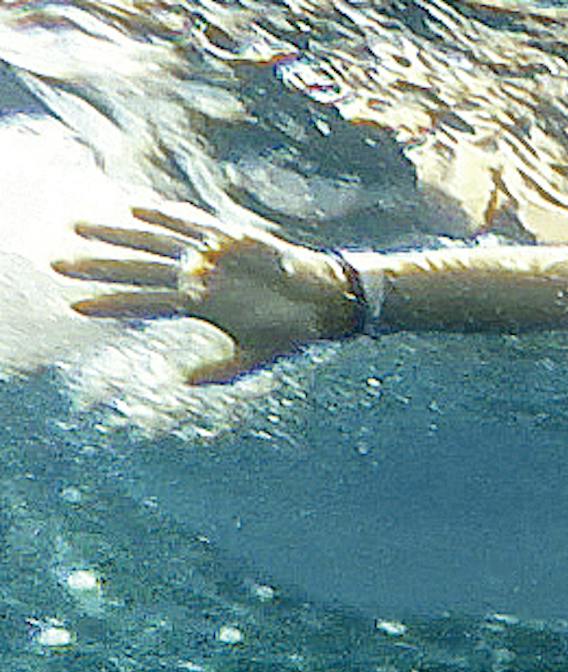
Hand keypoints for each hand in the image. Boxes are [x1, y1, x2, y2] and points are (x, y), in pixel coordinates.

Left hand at [53, 203, 358, 384]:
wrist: (324, 305)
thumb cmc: (288, 329)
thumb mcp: (251, 355)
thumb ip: (218, 369)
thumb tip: (181, 381)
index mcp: (197, 302)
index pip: (142, 301)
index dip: (109, 303)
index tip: (73, 305)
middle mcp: (196, 275)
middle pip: (138, 266)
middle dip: (99, 265)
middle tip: (57, 262)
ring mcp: (211, 255)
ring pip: (155, 242)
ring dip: (119, 235)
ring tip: (81, 228)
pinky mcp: (232, 239)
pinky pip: (193, 225)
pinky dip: (167, 217)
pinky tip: (137, 208)